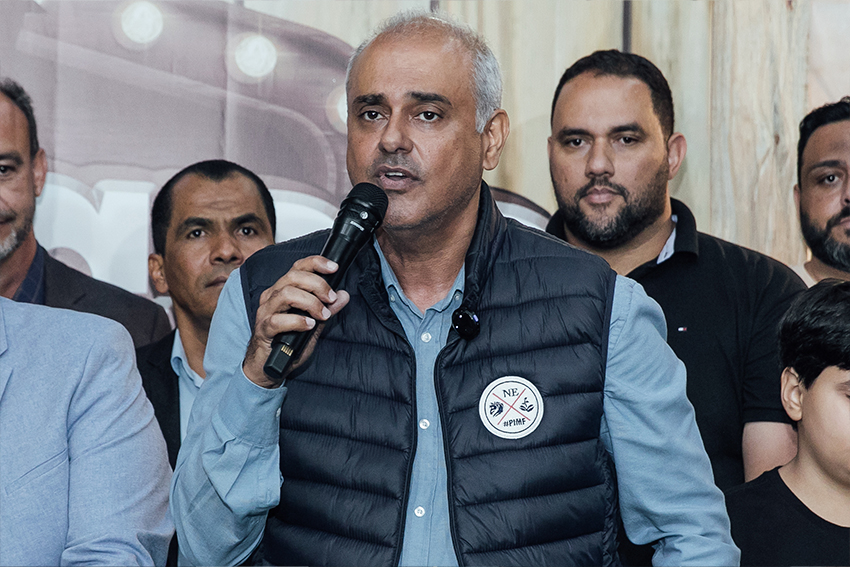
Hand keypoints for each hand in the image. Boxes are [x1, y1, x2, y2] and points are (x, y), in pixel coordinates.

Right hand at [243, 256, 349, 387]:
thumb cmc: (289, 343)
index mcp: (283, 290)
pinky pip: (278, 320)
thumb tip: (343, 295)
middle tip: (331, 299)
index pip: (298, 267)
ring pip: (286, 294)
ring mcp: (265, 312)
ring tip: (322, 315)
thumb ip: (328, 309)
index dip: (316, 263)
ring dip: (310, 302)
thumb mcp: (315, 324)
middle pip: (293, 276)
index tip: (334, 268)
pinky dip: (297, 321)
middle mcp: (272, 297)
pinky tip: (309, 326)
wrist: (269, 367)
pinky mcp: (263, 329)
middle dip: (318, 284)